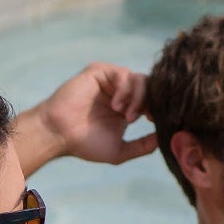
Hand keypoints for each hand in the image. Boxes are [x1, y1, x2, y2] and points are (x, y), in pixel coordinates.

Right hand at [24, 62, 157, 168]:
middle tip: (139, 119)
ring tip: (126, 116)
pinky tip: (116, 106)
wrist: (61, 134)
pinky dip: (125, 90)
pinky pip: (123, 74)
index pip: (152, 100)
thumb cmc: (85, 144)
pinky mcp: (100, 72)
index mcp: (127, 108)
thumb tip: (162, 140)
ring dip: (138, 98)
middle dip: (149, 103)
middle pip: (150, 87)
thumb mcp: (120, 151)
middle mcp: (120, 92)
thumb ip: (142, 146)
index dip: (158, 108)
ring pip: (140, 79)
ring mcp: (111, 81)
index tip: (156, 122)